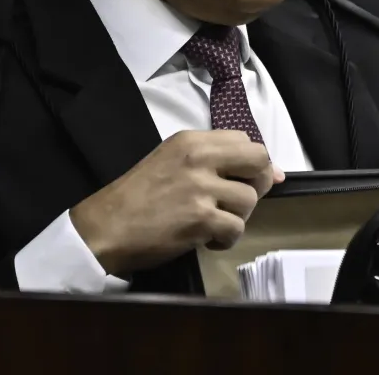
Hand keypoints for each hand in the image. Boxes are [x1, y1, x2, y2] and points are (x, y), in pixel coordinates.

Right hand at [68, 130, 282, 275]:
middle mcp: (199, 158)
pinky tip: (208, 240)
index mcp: (192, 140)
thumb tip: (272, 174)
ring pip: (249, 200)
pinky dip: (226, 239)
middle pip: (258, 160)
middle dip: (258, 183)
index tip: (246, 180)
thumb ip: (215, 161)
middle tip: (238, 201)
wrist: (106, 227)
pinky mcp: (200, 218)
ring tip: (214, 223)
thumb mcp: (172, 162)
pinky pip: (236, 229)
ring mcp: (200, 188)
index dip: (252, 163)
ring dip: (237, 217)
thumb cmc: (137, 195)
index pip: (245, 140)